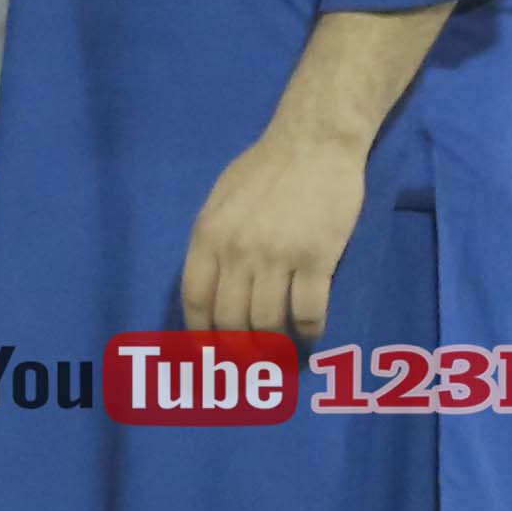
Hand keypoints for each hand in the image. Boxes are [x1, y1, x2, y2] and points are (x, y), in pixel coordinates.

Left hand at [181, 116, 372, 337]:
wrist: (313, 143)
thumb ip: (212, 242)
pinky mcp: (317, 258)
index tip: (207, 355)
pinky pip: (309, 310)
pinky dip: (309, 331)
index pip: (194, 300)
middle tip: (248, 367)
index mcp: (206, 237)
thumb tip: (210, 284)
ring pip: (268, 322)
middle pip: (230, 320)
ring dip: (274, 348)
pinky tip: (311, 336)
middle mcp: (236, 252)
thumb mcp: (219, 201)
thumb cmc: (265, 169)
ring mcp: (276, 256)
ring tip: (280, 357)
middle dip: (237, 351)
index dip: (199, 335)